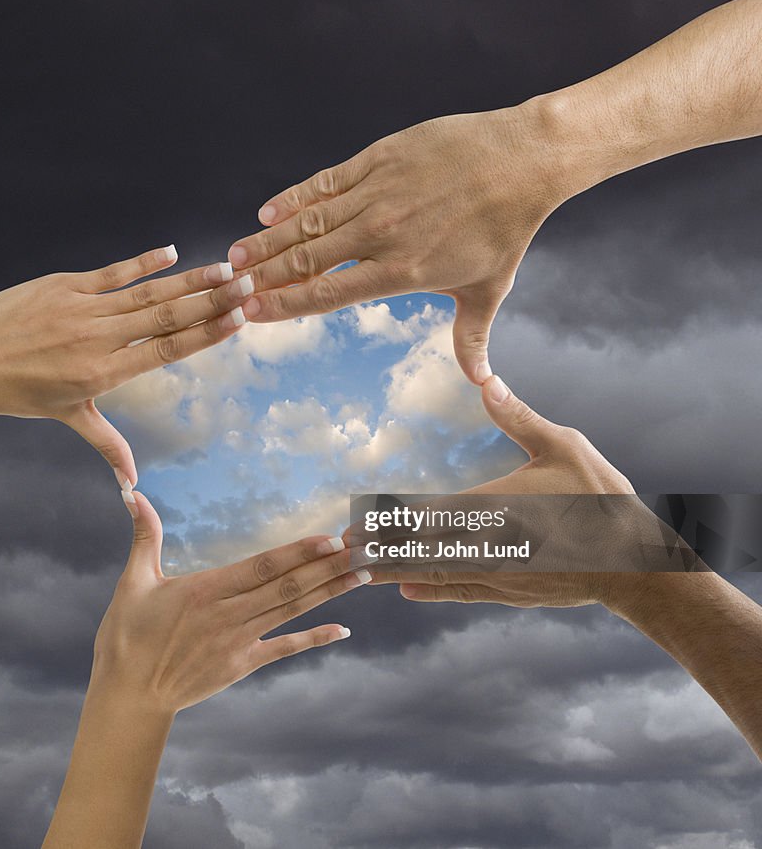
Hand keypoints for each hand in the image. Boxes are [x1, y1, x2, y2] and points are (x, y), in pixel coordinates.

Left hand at [0, 246, 258, 483]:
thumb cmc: (15, 392)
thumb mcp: (68, 416)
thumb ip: (108, 445)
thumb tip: (131, 486)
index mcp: (104, 373)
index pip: (167, 350)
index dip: (207, 334)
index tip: (241, 319)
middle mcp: (97, 339)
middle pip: (166, 317)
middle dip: (212, 300)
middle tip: (250, 284)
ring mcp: (80, 308)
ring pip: (146, 292)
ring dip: (189, 279)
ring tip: (225, 269)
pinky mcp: (63, 285)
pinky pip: (112, 272)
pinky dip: (143, 262)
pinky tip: (172, 252)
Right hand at [93, 491, 365, 713]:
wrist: (128, 697)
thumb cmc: (126, 636)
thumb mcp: (133, 581)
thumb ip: (144, 535)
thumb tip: (133, 492)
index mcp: (205, 590)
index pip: (261, 566)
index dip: (298, 552)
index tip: (329, 538)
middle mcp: (228, 615)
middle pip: (287, 586)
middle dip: (328, 567)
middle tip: (363, 550)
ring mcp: (238, 643)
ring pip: (291, 611)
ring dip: (329, 593)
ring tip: (362, 576)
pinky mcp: (241, 666)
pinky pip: (283, 649)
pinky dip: (313, 639)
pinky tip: (342, 630)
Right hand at [228, 104, 568, 382]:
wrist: (524, 159)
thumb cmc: (507, 229)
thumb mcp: (488, 290)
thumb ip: (471, 339)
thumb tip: (483, 384)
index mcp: (402, 271)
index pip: (327, 294)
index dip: (284, 306)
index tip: (251, 314)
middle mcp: (381, 234)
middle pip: (307, 259)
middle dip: (263, 276)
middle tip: (230, 286)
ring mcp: (377, 193)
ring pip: (308, 222)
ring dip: (268, 240)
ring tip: (236, 254)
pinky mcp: (378, 159)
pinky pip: (325, 181)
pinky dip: (294, 197)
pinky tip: (268, 211)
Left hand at [368, 375, 650, 608]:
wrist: (635, 565)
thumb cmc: (600, 499)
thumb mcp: (563, 447)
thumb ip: (519, 417)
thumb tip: (487, 380)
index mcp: (492, 507)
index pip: (423, 518)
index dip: (383, 524)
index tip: (351, 527)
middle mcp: (485, 546)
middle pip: (417, 551)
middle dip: (376, 552)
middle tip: (338, 553)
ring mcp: (496, 574)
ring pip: (433, 574)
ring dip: (393, 572)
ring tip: (359, 572)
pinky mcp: (510, 591)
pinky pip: (459, 591)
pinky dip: (429, 590)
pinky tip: (406, 589)